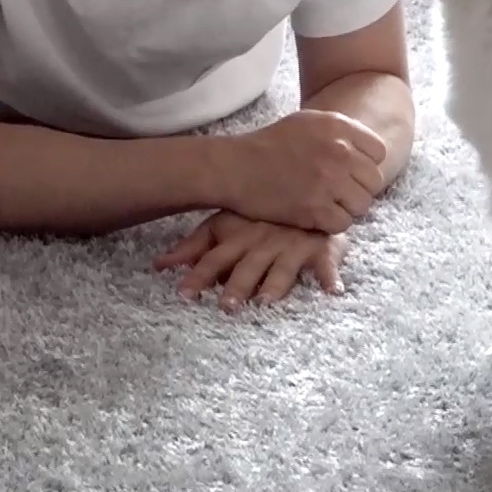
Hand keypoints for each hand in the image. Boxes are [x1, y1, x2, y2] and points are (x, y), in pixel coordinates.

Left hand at [155, 211, 348, 312]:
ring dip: (275, 285)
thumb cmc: (259, 213)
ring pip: (283, 268)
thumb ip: (193, 247)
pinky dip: (330, 277)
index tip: (184, 294)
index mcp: (238, 237)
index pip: (214, 258)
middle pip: (247, 267)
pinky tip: (333, 291)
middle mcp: (263, 242)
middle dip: (237, 286)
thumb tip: (158, 265)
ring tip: (267, 302)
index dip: (198, 275)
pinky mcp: (320, 247)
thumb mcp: (224, 223)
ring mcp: (292, 245)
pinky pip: (327, 263)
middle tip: (227, 306)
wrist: (305, 185)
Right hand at [215, 109, 386, 232]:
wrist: (235, 167)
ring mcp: (329, 181)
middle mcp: (339, 151)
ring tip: (327, 204)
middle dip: (358, 189)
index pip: (378, 152)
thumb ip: (340, 133)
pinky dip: (331, 224)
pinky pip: (343, 223)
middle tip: (338, 193)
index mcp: (339, 127)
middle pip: (374, 181)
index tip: (350, 172)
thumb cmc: (270, 144)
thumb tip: (367, 150)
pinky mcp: (316, 209)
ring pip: (363, 205)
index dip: (366, 165)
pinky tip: (316, 216)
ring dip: (347, 208)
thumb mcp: (308, 122)